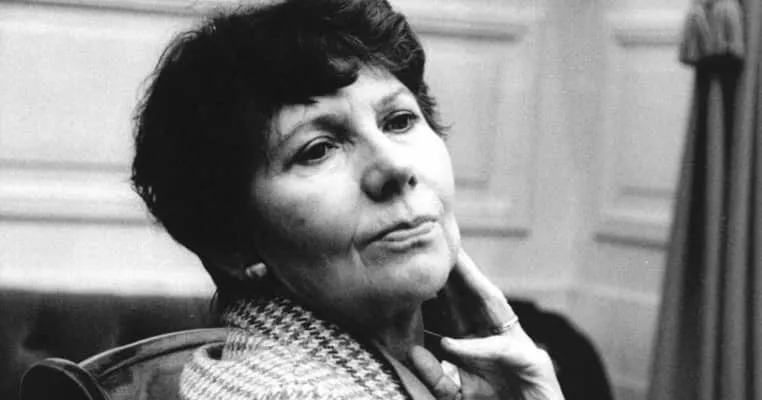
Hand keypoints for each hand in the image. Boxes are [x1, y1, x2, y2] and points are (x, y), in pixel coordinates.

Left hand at [409, 249, 563, 399]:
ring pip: (494, 306)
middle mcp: (500, 335)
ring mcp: (519, 345)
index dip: (442, 281)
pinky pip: (500, 350)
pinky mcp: (532, 363)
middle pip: (475, 295)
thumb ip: (437, 376)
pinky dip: (476, 348)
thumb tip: (413, 354)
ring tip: (455, 262)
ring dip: (474, 283)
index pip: (458, 304)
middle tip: (438, 241)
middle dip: (457, 269)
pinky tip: (452, 344)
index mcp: (482, 339)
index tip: (422, 260)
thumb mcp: (459, 392)